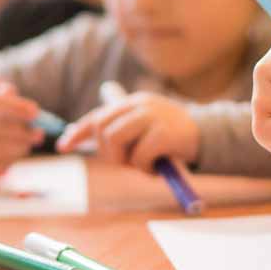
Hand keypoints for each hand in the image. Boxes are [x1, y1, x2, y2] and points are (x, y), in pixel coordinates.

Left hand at [56, 92, 198, 171]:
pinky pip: (139, 156)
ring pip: (115, 140)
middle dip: (108, 152)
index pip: (98, 116)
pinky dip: (145, 167)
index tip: (62, 147)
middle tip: (127, 162)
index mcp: (133, 102)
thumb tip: (82, 133)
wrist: (208, 136)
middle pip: (103, 129)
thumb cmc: (172, 136)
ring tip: (142, 163)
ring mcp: (152, 116)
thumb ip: (119, 126)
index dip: (77, 133)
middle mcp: (140, 104)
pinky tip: (156, 166)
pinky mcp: (164, 133)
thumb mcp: (144, 126)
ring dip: (125, 160)